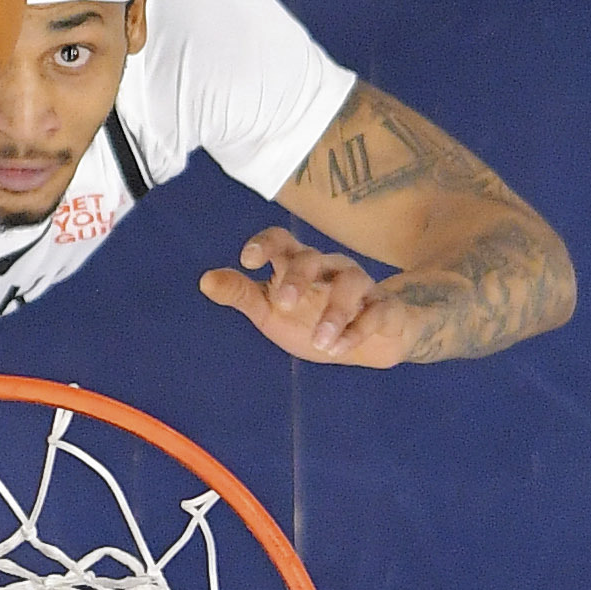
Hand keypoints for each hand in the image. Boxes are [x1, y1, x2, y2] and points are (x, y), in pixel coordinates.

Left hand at [198, 227, 416, 367]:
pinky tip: (338, 350)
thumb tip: (205, 280)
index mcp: (297, 263)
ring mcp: (360, 285)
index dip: (264, 243)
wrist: (368, 343)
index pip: (280, 240)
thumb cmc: (310, 318)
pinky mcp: (385, 308)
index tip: (248, 260)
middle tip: (283, 304)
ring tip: (319, 344)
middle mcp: (328, 267)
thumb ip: (240, 294)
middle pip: (312, 257)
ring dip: (334, 312)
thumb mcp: (270, 310)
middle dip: (297, 278)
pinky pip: (376, 313)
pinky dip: (357, 331)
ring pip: (350, 283)